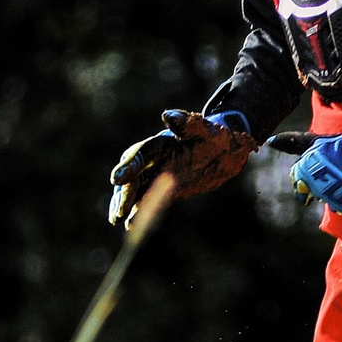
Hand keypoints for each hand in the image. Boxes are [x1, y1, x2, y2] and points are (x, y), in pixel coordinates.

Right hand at [106, 109, 254, 226]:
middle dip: (125, 192)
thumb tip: (167, 116)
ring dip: (124, 203)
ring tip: (115, 218)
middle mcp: (154, 160)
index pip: (140, 155)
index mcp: (161, 144)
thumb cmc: (219, 137)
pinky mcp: (164, 191)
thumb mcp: (208, 131)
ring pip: (135, 189)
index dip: (128, 166)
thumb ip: (189, 124)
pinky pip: (147, 201)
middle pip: (134, 175)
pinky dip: (138, 212)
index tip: (117, 179)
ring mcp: (157, 175)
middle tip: (120, 210)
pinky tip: (129, 225)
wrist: (226, 152)